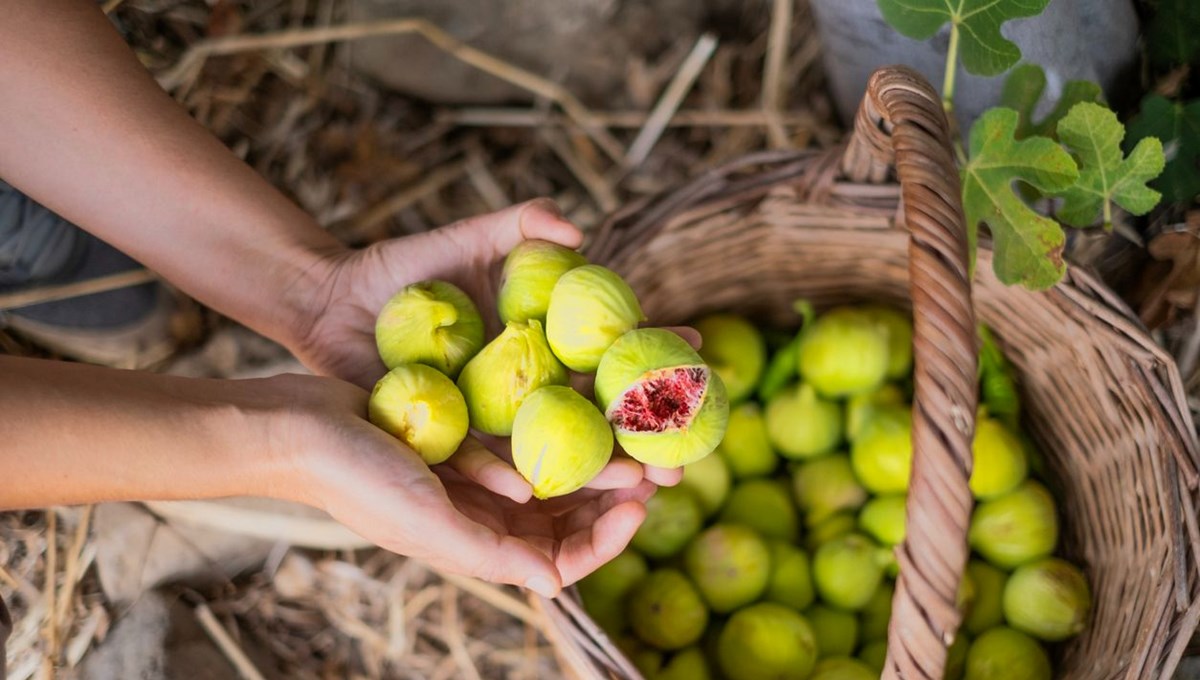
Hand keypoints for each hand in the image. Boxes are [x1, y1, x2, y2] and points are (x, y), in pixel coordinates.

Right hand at [282, 374, 657, 596]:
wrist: (301, 427)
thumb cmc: (356, 479)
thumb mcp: (425, 521)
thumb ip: (490, 555)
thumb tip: (557, 586)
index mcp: (479, 548)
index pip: (563, 558)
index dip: (609, 538)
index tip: (641, 502)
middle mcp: (485, 517)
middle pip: (569, 514)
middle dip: (616, 493)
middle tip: (657, 458)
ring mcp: (478, 476)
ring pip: (557, 470)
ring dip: (596, 453)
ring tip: (634, 425)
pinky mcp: (470, 434)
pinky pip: (528, 432)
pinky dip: (560, 421)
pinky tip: (587, 392)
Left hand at [293, 198, 684, 491]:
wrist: (329, 304)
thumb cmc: (399, 270)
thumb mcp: (462, 239)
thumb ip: (517, 226)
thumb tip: (578, 229)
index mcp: (538, 340)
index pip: (609, 351)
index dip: (656, 355)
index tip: (700, 357)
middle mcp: (523, 384)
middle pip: (595, 413)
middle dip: (642, 437)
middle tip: (684, 456)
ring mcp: (488, 416)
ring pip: (549, 448)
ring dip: (592, 471)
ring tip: (636, 487)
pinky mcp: (447, 438)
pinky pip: (476, 459)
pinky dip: (502, 473)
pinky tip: (531, 490)